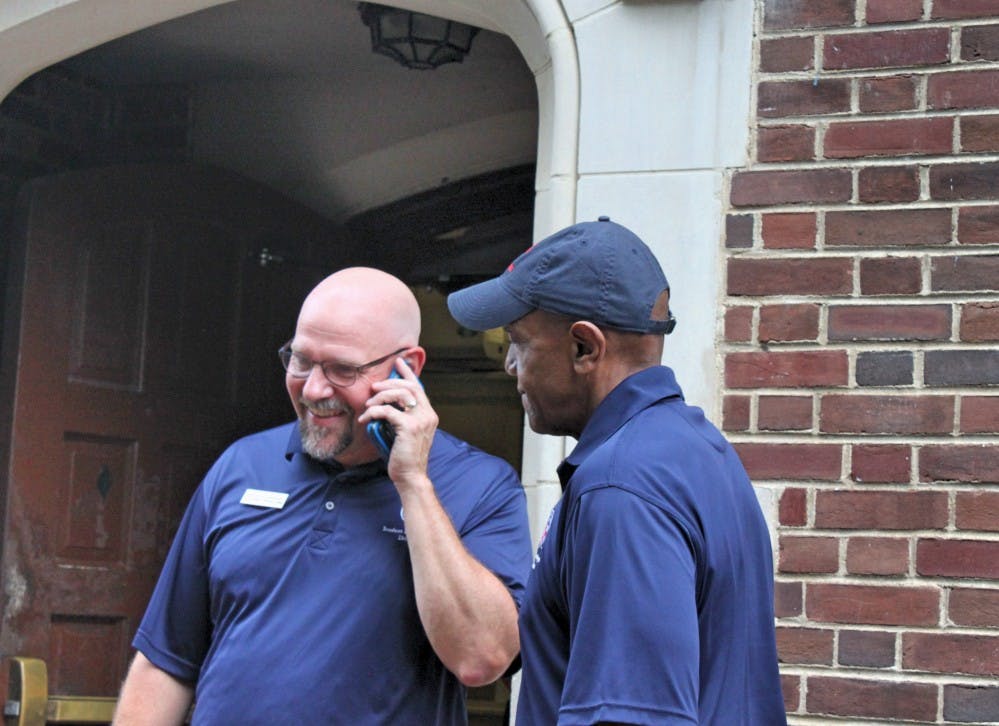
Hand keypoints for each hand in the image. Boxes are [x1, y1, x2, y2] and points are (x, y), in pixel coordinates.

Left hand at [360, 358, 436, 490]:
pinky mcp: (409, 427)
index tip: (398, 361)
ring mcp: (421, 420)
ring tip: (368, 405)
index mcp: (429, 414)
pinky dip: (373, 412)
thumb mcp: (405, 432)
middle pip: (409, 387)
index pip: (419, 387)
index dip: (408, 372)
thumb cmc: (405, 456)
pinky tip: (364, 418)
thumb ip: (402, 416)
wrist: (410, 476)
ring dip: (380, 397)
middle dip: (389, 383)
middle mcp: (428, 414)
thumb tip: (385, 403)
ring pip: (399, 395)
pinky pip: (387, 411)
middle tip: (374, 387)